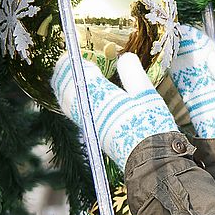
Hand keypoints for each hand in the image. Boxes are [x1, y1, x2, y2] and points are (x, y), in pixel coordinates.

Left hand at [51, 52, 177, 168]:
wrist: (150, 161)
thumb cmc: (150, 126)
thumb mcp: (147, 95)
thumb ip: (133, 73)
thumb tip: (125, 57)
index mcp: (100, 95)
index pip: (77, 73)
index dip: (74, 62)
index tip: (77, 54)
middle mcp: (88, 109)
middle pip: (65, 87)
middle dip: (64, 73)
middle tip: (69, 63)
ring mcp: (88, 123)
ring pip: (66, 101)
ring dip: (66, 87)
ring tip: (72, 79)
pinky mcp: (92, 134)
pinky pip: (73, 112)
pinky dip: (72, 101)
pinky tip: (83, 100)